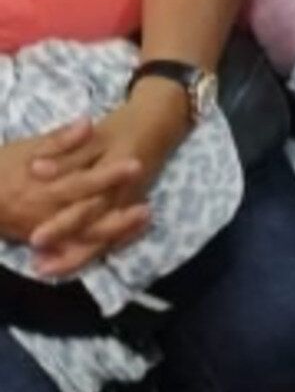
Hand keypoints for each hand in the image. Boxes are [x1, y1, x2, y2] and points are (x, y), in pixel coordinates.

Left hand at [25, 91, 186, 274]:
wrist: (161, 122)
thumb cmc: (126, 126)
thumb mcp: (96, 134)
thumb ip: (67, 152)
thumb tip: (37, 169)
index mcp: (115, 171)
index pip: (86, 202)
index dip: (61, 222)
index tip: (36, 239)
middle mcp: (124, 193)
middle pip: (95, 226)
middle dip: (68, 247)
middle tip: (40, 265)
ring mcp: (130, 204)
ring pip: (105, 237)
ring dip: (78, 256)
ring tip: (51, 269)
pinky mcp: (130, 208)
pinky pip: (115, 235)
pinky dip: (96, 249)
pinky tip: (74, 260)